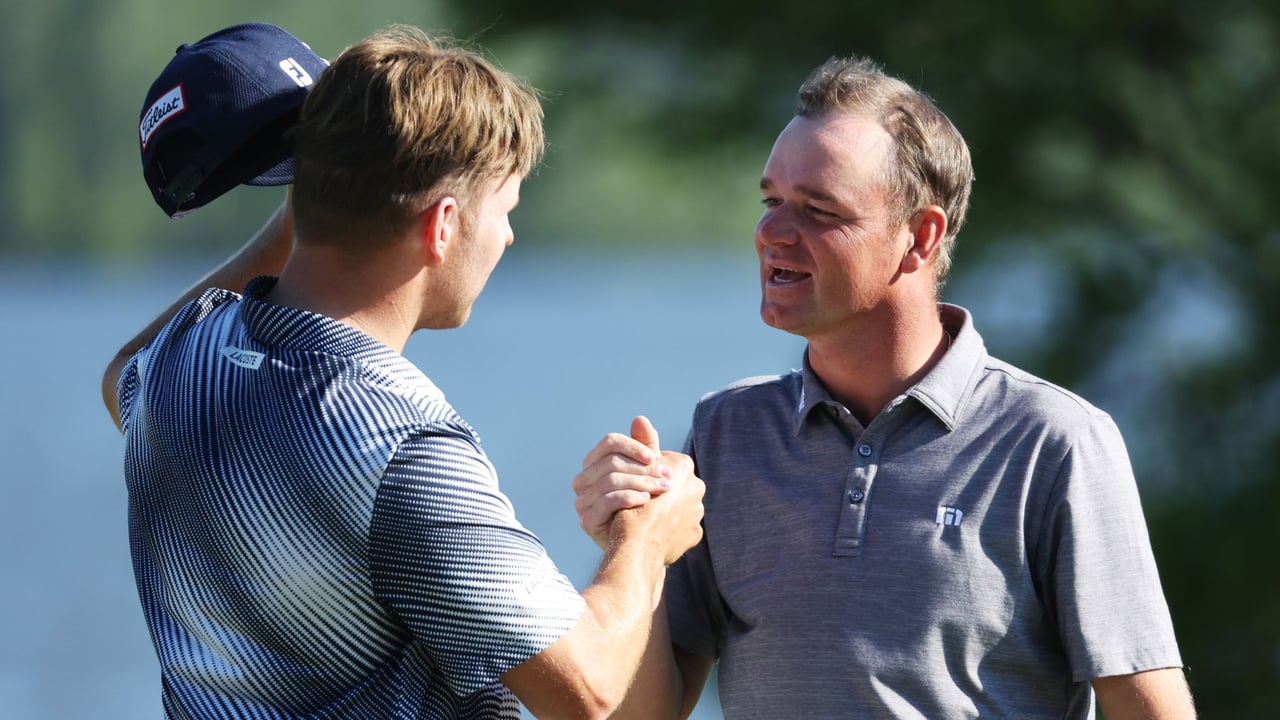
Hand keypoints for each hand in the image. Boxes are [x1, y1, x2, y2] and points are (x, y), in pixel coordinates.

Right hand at [574, 416, 675, 550]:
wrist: (638, 548)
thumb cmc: (642, 507)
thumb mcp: (645, 474)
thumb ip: (644, 448)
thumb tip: (640, 419)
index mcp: (594, 464)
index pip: (609, 443)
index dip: (633, 446)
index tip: (654, 458)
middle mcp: (583, 480)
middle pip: (612, 462)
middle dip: (643, 469)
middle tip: (669, 478)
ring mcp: (582, 501)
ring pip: (611, 480)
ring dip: (641, 483)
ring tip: (663, 490)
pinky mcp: (587, 520)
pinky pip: (607, 502)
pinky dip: (629, 498)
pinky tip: (647, 501)